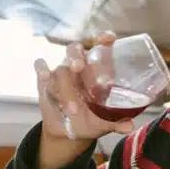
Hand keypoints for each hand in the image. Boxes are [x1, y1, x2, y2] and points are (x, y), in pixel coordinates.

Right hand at [35, 34, 132, 168]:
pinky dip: (41, 70)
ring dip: (64, 81)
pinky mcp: (45, 81)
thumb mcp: (103, 122)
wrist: (67, 130)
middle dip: (77, 56)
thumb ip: (116, 122)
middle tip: (79, 68)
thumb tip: (129, 127)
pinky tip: (44, 77)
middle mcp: (78, 66)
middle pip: (76, 50)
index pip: (100, 46)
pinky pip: (40, 68)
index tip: (108, 39)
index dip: (103, 39)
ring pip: (61, 66)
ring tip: (70, 101)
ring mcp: (61, 72)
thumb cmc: (90, 119)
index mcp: (97, 68)